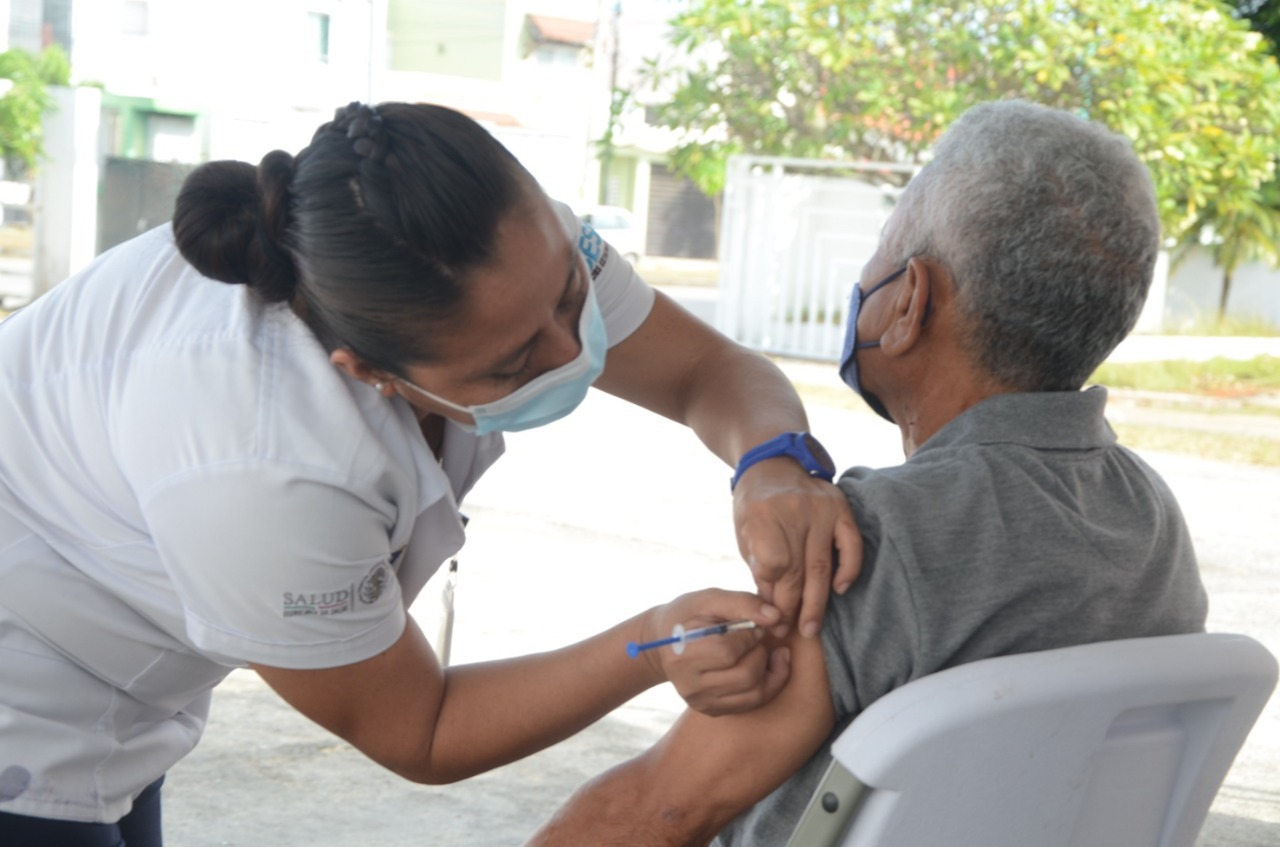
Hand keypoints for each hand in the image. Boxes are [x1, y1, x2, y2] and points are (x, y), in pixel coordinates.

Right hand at [639, 589, 786, 715]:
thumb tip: (776, 618)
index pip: (727, 652)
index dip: (748, 635)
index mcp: (681, 655)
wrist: (664, 642)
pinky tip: (765, 664)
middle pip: (744, 676)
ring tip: (763, 648)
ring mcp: (701, 702)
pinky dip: (768, 683)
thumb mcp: (710, 599)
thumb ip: (743, 603)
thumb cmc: (689, 615)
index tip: (750, 624)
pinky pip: (752, 703)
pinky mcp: (712, 710)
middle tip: (757, 636)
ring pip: (754, 693)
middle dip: (760, 652)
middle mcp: (689, 686)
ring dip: (768, 668)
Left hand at [732, 458, 861, 638]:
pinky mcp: (841, 507)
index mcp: (762, 514)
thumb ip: (759, 568)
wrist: (772, 464)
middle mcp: (794, 510)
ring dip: (816, 602)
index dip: (770, 594)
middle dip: (791, 608)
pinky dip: (848, 571)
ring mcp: (821, 508)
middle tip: (787, 632)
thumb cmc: (754, 506)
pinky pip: (852, 545)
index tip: (768, 613)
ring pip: (822, 566)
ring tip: (809, 628)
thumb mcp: (745, 534)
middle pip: (797, 571)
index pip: (772, 565)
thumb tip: (772, 609)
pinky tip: (839, 590)